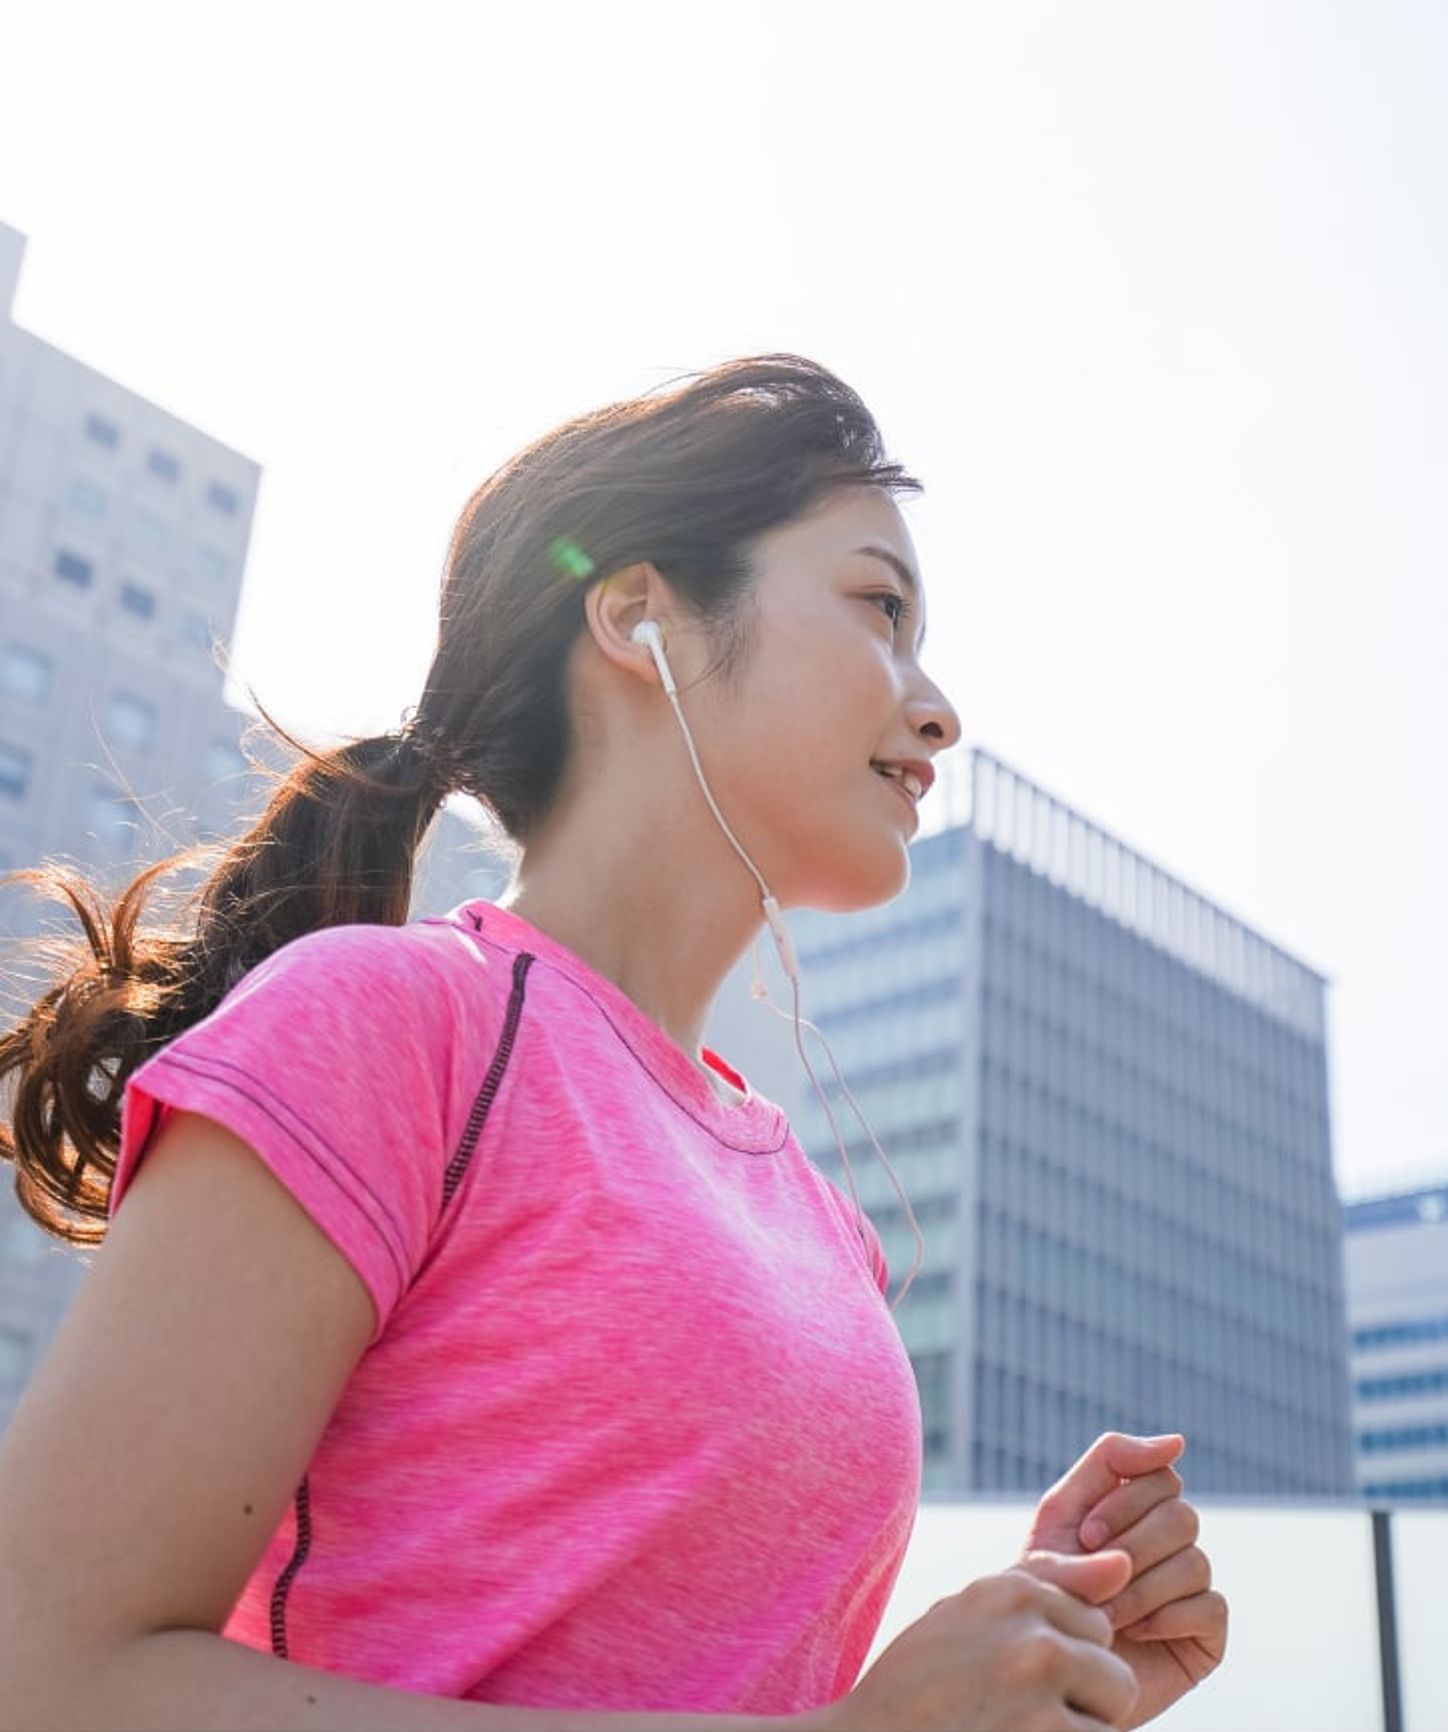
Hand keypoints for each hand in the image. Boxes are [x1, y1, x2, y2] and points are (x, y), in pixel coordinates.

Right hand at [818, 1549, 1138, 1731]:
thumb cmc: (919, 1688)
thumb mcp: (969, 1616)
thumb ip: (1048, 1583)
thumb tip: (1124, 1565)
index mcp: (1008, 1589)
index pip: (1093, 1621)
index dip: (1064, 1661)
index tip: (1012, 1678)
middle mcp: (1029, 1626)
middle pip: (1114, 1667)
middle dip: (1083, 1700)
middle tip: (1018, 1714)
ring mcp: (1040, 1681)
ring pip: (1114, 1710)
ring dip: (1078, 1731)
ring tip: (1019, 1731)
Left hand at [1017, 1432, 1227, 1727]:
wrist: (1046, 1670)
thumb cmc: (1045, 1592)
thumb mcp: (1059, 1517)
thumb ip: (1107, 1465)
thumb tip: (1178, 1443)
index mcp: (1133, 1506)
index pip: (1158, 1470)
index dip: (1124, 1499)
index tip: (1087, 1532)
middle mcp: (1168, 1540)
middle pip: (1180, 1513)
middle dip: (1129, 1547)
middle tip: (1093, 1577)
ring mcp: (1191, 1586)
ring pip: (1194, 1561)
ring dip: (1139, 1590)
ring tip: (1102, 1615)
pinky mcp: (1207, 1633)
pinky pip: (1210, 1606)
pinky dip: (1166, 1618)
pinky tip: (1134, 1633)